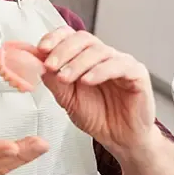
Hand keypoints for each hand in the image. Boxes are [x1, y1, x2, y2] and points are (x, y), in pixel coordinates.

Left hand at [38, 26, 156, 153]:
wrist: (119, 139)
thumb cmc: (96, 116)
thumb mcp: (66, 99)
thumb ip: (53, 80)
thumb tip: (36, 63)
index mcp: (84, 57)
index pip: (69, 35)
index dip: (54, 38)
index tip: (41, 49)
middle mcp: (102, 56)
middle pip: (83, 39)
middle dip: (62, 50)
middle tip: (50, 65)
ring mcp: (121, 62)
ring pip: (98, 51)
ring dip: (77, 63)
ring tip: (65, 77)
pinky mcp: (137, 74)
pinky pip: (120, 66)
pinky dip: (100, 71)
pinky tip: (87, 80)